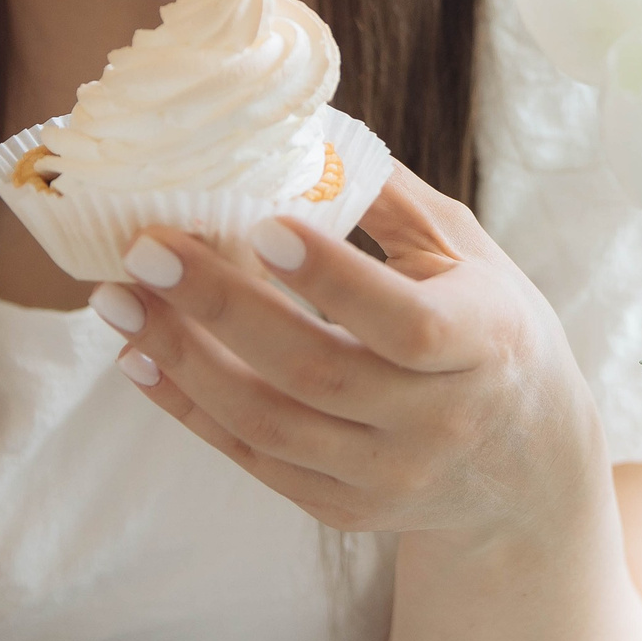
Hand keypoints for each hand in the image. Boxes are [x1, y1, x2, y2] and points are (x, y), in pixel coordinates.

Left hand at [97, 168, 609, 544]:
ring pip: (269, 424)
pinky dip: (189, 408)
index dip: (333, 280)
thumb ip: (391, 201)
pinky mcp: (346, 509)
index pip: (404, 322)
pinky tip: (139, 357)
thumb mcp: (468, 256)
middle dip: (222, 306)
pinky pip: (253, 459)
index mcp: (483, 343)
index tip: (262, 226)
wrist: (526, 469)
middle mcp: (438, 421)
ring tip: (115, 301)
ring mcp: (389, 475)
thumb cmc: (489, 328)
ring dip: (181, 359)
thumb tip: (301, 132)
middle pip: (316, 371)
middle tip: (146, 248)